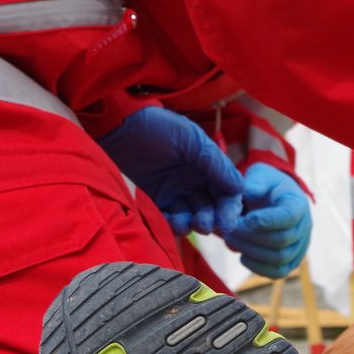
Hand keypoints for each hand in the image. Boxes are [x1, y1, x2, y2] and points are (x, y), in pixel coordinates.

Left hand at [99, 106, 242, 235]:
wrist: (114, 128)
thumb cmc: (155, 128)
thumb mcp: (190, 139)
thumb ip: (215, 163)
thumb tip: (240, 188)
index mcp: (206, 165)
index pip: (226, 191)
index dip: (230, 208)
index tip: (228, 222)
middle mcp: (192, 181)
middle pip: (211, 208)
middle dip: (212, 219)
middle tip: (205, 225)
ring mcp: (172, 193)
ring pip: (191, 217)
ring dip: (193, 224)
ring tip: (186, 223)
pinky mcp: (152, 202)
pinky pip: (168, 220)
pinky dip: (173, 225)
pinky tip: (171, 222)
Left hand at [220, 163, 311, 278]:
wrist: (273, 199)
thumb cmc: (265, 186)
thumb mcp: (260, 175)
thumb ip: (255, 182)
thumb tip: (249, 193)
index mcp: (297, 203)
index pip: (289, 216)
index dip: (267, 220)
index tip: (245, 219)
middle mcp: (304, 227)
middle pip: (282, 240)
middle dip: (251, 236)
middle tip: (229, 229)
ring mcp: (300, 246)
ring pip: (280, 258)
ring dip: (251, 251)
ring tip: (231, 240)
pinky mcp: (291, 261)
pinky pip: (279, 272)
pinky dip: (258, 267)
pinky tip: (242, 255)